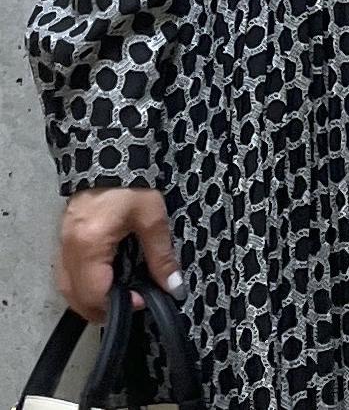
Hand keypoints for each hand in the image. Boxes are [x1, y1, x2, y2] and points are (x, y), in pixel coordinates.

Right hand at [57, 185, 185, 322]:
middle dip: (101, 310)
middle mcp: (69, 249)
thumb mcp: (151, 218)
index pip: (96, 295)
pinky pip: (66, 272)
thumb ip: (161, 255)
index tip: (145, 298)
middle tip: (130, 304)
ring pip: (67, 287)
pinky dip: (82, 284)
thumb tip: (174, 287)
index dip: (121, 305)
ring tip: (117, 298)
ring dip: (89, 300)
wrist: (108, 150)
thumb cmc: (131, 183)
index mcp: (88, 246)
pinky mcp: (65, 236)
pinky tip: (102, 280)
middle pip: (76, 298)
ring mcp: (62, 242)